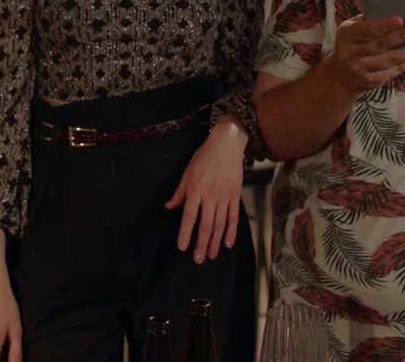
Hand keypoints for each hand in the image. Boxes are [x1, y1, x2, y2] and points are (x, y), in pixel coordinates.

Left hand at [166, 117, 247, 263]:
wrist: (227, 144)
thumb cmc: (204, 157)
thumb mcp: (187, 172)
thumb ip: (179, 192)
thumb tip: (169, 207)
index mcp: (195, 189)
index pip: (189, 216)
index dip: (186, 232)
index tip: (183, 247)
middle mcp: (210, 195)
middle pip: (206, 224)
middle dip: (202, 244)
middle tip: (198, 259)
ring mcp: (224, 196)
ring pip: (220, 224)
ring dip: (216, 242)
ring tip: (212, 255)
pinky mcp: (235, 196)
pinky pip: (234, 217)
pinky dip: (232, 231)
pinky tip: (229, 243)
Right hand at [326, 15, 404, 93]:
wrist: (340, 76)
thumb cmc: (351, 44)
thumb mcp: (351, 30)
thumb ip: (367, 20)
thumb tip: (395, 11)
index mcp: (346, 36)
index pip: (366, 30)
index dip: (383, 25)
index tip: (400, 18)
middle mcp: (352, 54)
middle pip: (381, 45)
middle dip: (402, 35)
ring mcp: (362, 70)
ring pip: (391, 60)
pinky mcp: (372, 81)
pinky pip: (394, 71)